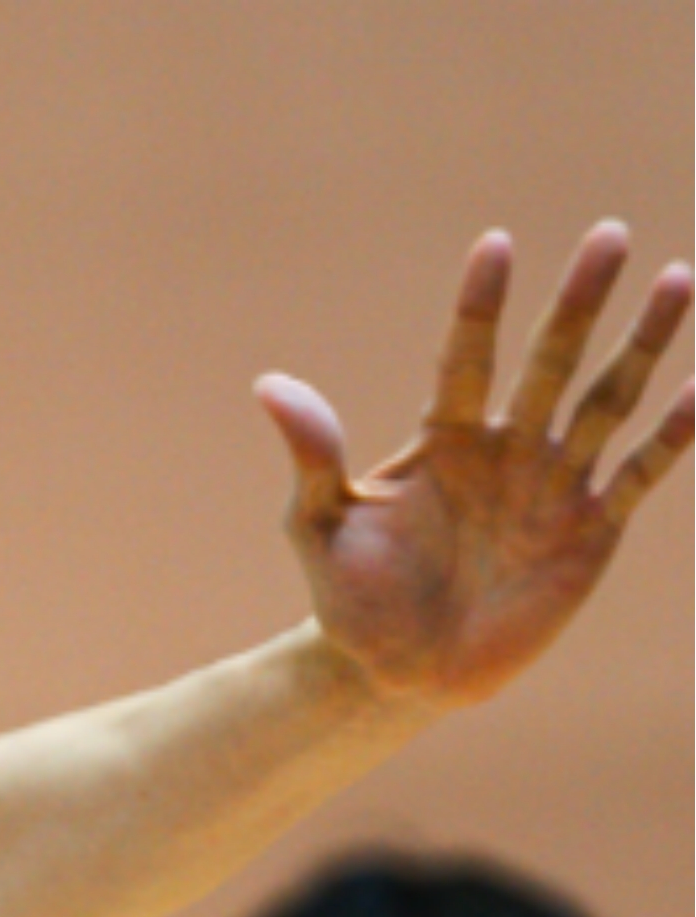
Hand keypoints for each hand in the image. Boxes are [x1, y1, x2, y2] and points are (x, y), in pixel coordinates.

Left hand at [267, 224, 692, 708]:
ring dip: (642, 344)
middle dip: (580, 301)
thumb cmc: (351, 597)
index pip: (465, 356)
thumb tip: (269, 385)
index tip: (495, 246)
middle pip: (551, 360)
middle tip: (610, 235)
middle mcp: (507, 448)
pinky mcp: (590, 529)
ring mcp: (553, 484)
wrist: (394, 673)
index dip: (480, 305)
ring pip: (607, 399)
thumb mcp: (321, 525)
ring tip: (678, 278)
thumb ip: (312, 457)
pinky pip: (637, 472)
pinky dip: (673, 434)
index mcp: (443, 438)